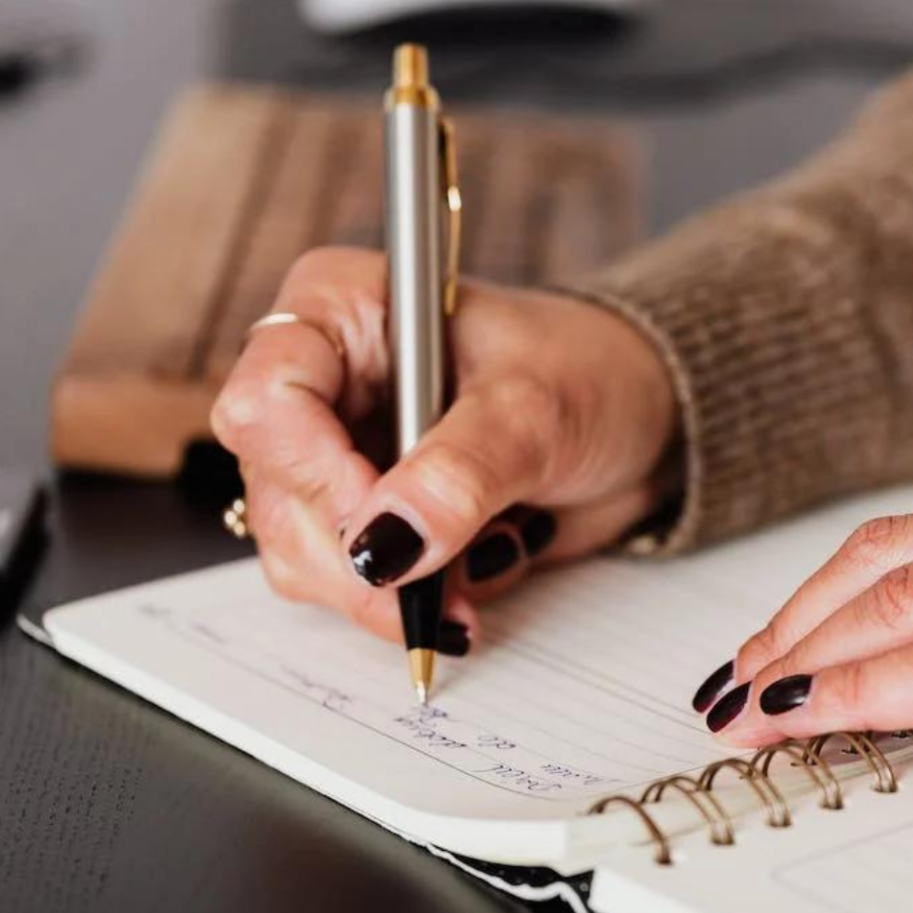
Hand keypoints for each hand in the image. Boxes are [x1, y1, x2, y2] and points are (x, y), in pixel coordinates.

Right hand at [212, 247, 677, 646]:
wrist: (644, 418)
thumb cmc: (592, 372)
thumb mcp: (534, 411)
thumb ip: (459, 474)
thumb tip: (386, 546)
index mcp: (343, 310)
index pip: (268, 397)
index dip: (316, 474)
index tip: (388, 527)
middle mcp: (325, 381)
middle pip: (278, 492)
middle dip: (357, 558)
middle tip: (432, 589)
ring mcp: (340, 455)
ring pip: (301, 553)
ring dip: (387, 591)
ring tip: (477, 571)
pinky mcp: (370, 517)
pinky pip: (350, 585)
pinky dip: (412, 601)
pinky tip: (476, 572)